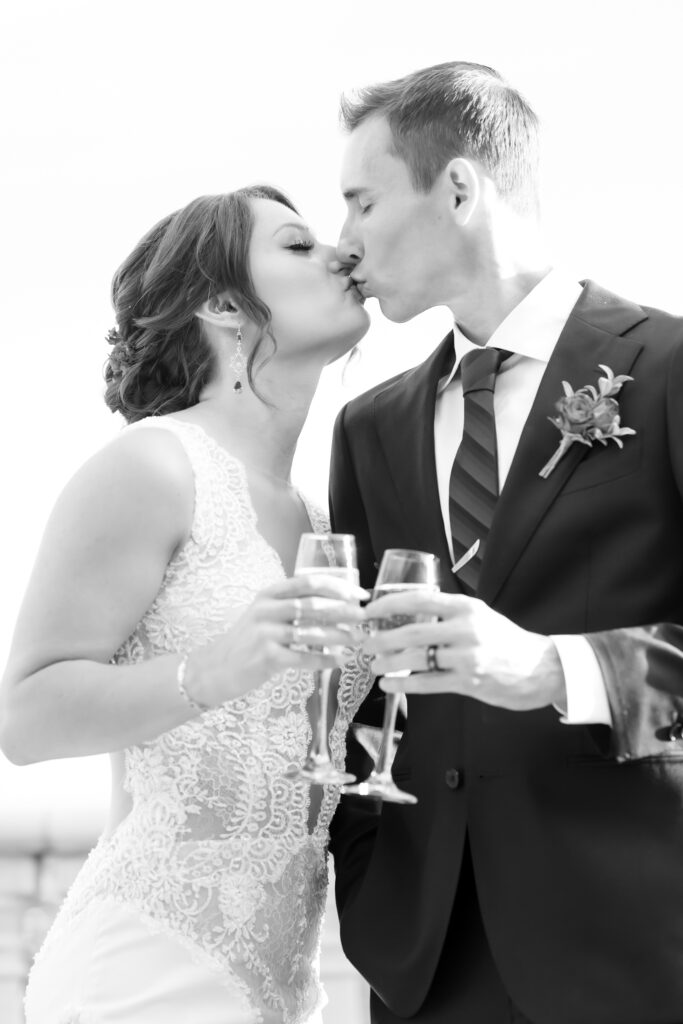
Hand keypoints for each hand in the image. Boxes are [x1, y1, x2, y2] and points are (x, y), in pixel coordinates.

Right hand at [184, 575, 367, 706]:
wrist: (214, 669)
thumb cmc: (247, 642)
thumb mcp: (264, 614)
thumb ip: (291, 606)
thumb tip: (334, 605)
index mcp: (269, 594)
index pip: (308, 582)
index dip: (337, 586)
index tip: (359, 593)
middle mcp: (266, 609)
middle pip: (313, 605)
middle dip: (344, 611)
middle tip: (365, 617)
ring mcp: (265, 633)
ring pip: (312, 632)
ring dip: (340, 636)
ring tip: (358, 640)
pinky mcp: (267, 657)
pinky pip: (303, 657)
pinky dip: (324, 659)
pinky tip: (339, 661)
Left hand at [363, 590, 565, 710]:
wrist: (542, 668)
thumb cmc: (505, 640)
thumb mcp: (480, 616)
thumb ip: (449, 614)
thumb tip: (408, 614)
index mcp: (467, 608)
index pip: (419, 599)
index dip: (389, 604)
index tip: (368, 610)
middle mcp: (467, 629)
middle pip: (412, 632)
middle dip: (382, 639)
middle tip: (364, 643)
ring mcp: (468, 657)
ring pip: (417, 659)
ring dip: (389, 663)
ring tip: (373, 666)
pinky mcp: (469, 683)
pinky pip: (428, 683)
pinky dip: (404, 684)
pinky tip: (389, 685)